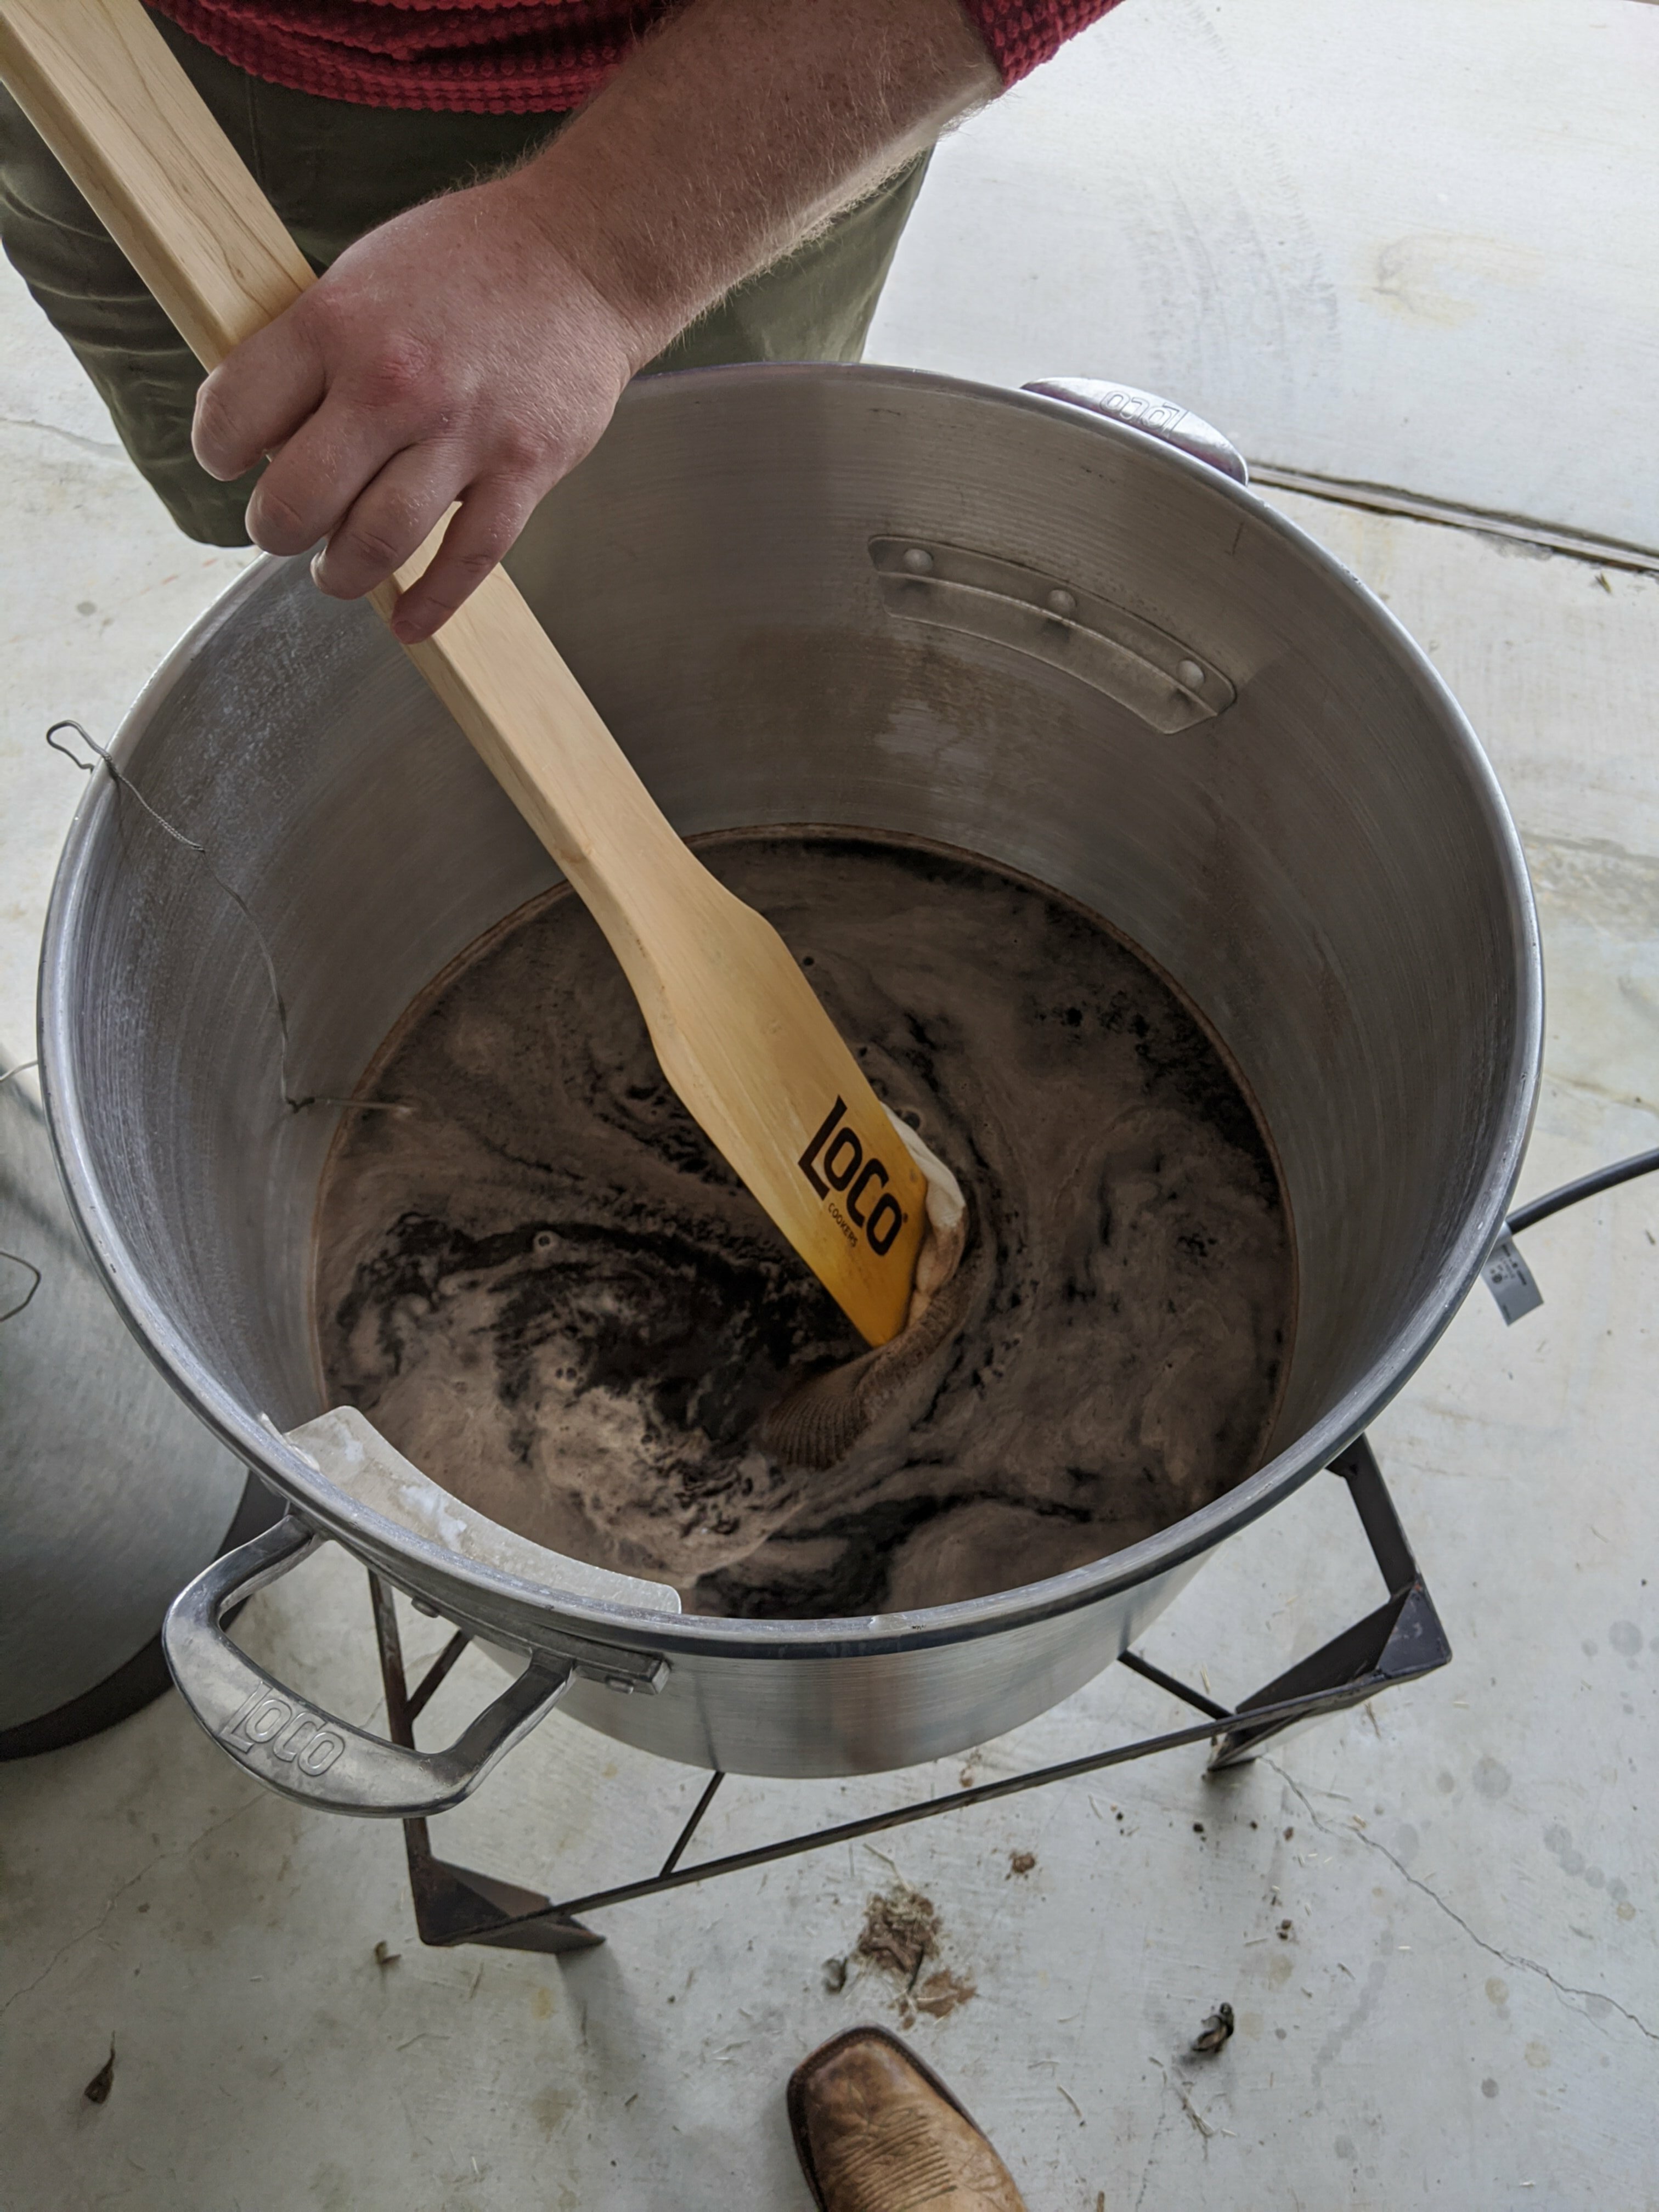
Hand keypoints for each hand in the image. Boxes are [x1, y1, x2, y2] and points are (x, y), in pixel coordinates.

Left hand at [191, 174, 644, 641]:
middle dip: (276, 530)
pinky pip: (467, 561)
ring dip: (342, 574)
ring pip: (377, 544)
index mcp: (335, 324)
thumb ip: (312, 349)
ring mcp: (464, 434)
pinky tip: (406, 621)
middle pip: (300, 502)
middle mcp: (393, 384)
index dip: (219, 450)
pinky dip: (430, 603)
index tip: (233, 461)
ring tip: (335, 571)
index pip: (235, 417)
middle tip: (283, 529)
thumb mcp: (361, 276)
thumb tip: (270, 434)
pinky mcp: (523, 470)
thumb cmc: (467, 261)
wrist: (582, 255)